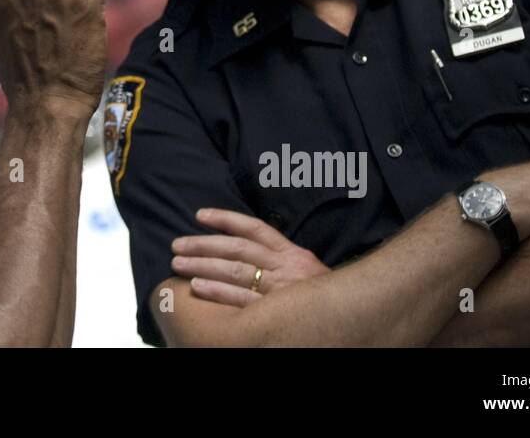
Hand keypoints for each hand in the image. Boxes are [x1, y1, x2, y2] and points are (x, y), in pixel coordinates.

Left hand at [173, 207, 329, 306]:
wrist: (352, 315)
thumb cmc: (320, 293)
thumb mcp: (303, 267)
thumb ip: (277, 256)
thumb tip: (242, 245)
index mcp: (291, 253)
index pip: (253, 228)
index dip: (225, 219)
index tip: (199, 215)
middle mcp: (285, 266)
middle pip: (237, 249)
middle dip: (204, 245)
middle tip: (177, 244)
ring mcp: (280, 290)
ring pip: (236, 272)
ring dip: (203, 267)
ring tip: (178, 264)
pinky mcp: (276, 312)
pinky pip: (242, 301)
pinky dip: (218, 293)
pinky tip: (197, 288)